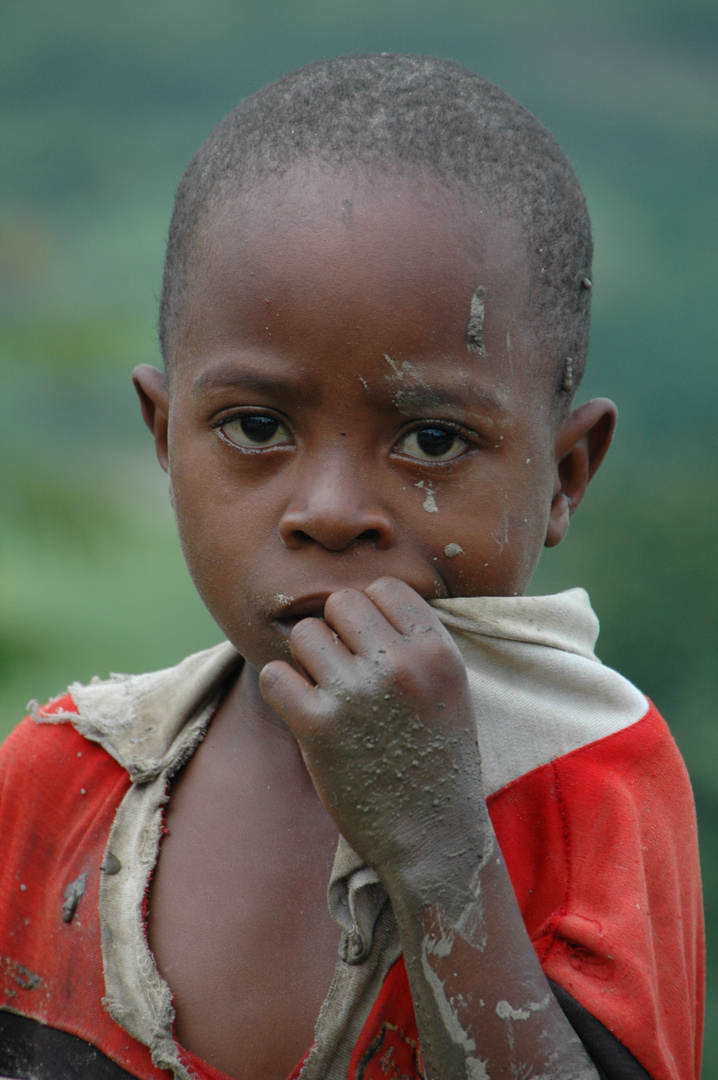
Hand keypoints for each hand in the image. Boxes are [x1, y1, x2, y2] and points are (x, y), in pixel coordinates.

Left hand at [259, 578, 490, 894]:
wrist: (432, 838)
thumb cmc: (437, 759)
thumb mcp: (449, 688)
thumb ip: (413, 640)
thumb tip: (361, 596)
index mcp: (437, 651)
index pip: (383, 588)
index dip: (371, 614)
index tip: (372, 647)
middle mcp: (399, 665)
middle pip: (339, 603)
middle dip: (336, 632)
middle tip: (346, 672)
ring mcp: (357, 694)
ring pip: (304, 635)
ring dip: (309, 662)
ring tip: (330, 694)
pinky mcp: (318, 727)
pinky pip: (275, 674)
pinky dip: (283, 691)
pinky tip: (304, 711)